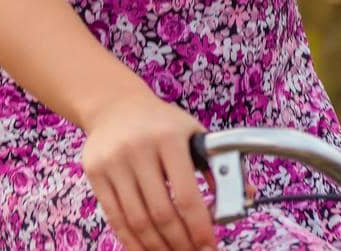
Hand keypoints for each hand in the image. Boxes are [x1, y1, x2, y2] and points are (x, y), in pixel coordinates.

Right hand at [80, 91, 220, 250]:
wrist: (115, 105)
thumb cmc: (161, 123)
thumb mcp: (191, 133)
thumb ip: (216, 164)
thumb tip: (245, 195)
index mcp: (169, 137)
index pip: (187, 194)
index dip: (199, 227)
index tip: (209, 246)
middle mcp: (139, 148)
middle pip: (161, 212)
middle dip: (180, 243)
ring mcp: (114, 161)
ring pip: (137, 220)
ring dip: (157, 247)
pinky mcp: (95, 173)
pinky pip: (115, 217)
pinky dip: (132, 241)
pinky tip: (147, 249)